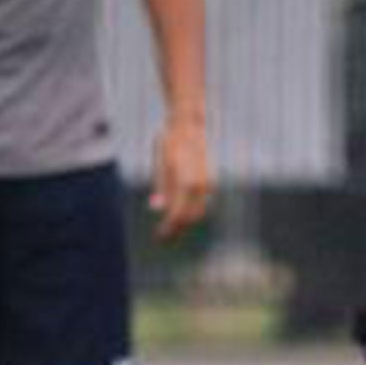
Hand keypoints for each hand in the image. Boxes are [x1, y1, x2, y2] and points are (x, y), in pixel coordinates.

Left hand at [149, 116, 212, 240]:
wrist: (189, 125)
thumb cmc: (170, 143)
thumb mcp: (160, 164)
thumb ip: (161, 187)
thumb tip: (156, 208)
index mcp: (187, 184)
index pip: (178, 215)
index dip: (168, 229)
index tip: (159, 238)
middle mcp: (201, 186)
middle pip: (190, 217)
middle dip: (177, 229)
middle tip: (163, 239)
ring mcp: (207, 184)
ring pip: (198, 212)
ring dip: (185, 222)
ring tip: (170, 228)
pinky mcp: (208, 181)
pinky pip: (201, 203)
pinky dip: (191, 212)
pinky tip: (179, 213)